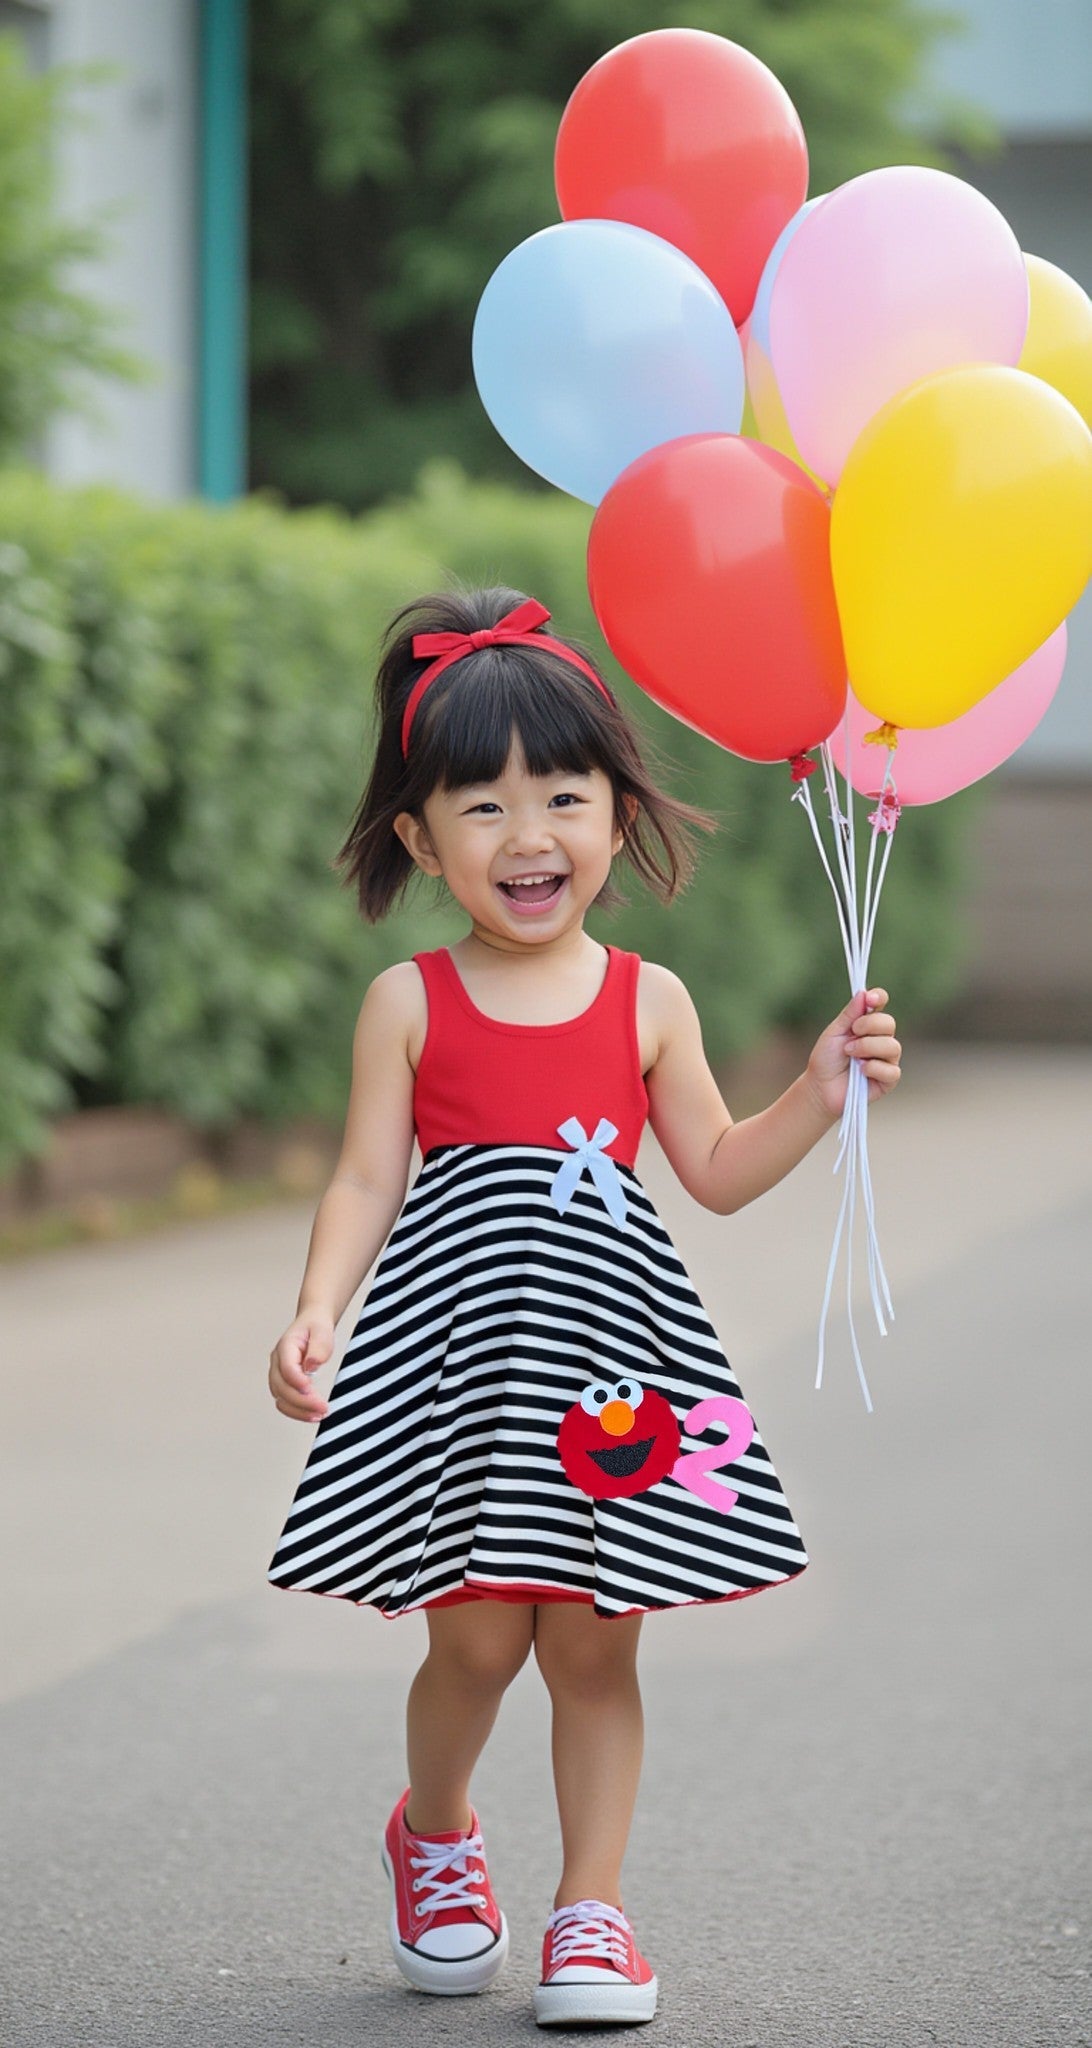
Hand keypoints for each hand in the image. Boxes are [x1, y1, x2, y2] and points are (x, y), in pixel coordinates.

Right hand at [268, 1309, 334, 1420]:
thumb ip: (318, 1347)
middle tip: (323, 1407)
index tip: (311, 1389)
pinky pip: (286, 1403)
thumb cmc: (316, 1327)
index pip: (286, 1368)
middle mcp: (277, 1363)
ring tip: (319, 1415)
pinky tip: (313, 1414)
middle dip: (301, 1401)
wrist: (313, 1324)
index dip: (297, 1381)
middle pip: (281, 1387)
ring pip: (281, 1399)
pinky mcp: (284, 1385)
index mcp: (285, 1347)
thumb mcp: (322, 1330)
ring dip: (298, 1410)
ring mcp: (278, 1375)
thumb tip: (311, 1366)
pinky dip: (298, 1411)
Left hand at [806, 988, 901, 1121]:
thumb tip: (863, 993)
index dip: (879, 998)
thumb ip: (849, 1015)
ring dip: (868, 1048)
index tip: (870, 999)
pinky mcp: (889, 1079)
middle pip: (889, 1023)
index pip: (880, 1004)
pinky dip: (873, 1068)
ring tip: (850, 1053)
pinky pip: (891, 1070)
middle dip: (869, 1026)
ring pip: (892, 1046)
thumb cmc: (826, 1060)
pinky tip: (860, 1071)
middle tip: (851, 1034)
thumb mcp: (833, 1033)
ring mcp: (887, 1059)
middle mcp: (881, 1039)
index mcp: (867, 1024)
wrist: (820, 1087)